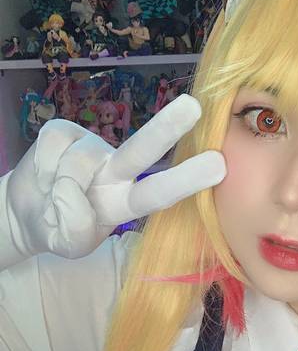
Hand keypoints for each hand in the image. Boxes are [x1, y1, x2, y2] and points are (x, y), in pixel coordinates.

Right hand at [6, 95, 225, 260]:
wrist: (25, 212)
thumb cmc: (59, 227)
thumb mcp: (70, 243)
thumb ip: (75, 229)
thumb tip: (76, 193)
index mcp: (126, 202)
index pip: (159, 194)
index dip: (186, 180)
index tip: (219, 165)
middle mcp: (116, 170)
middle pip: (142, 149)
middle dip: (166, 127)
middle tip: (195, 107)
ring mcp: (90, 148)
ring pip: (79, 162)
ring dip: (60, 185)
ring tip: (53, 196)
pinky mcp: (62, 132)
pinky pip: (53, 149)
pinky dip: (42, 169)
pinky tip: (44, 176)